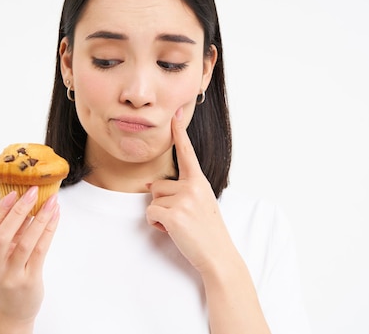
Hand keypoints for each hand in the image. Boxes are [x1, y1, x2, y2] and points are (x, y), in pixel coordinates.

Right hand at [0, 186, 59, 324]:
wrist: (13, 310)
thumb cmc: (7, 275)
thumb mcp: (0, 255)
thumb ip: (9, 232)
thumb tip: (25, 200)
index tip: (12, 193)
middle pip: (1, 236)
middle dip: (18, 211)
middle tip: (33, 192)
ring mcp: (10, 276)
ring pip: (24, 243)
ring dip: (39, 219)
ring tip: (51, 202)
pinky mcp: (29, 281)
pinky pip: (40, 251)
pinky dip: (48, 230)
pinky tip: (55, 217)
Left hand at [146, 107, 232, 273]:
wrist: (219, 256)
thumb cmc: (208, 232)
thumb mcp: (199, 204)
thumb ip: (180, 191)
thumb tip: (149, 183)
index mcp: (200, 181)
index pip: (187, 153)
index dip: (179, 133)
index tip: (175, 113)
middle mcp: (192, 186)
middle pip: (157, 185)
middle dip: (163, 203)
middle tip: (183, 219)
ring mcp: (184, 199)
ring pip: (153, 200)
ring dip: (160, 215)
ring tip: (180, 225)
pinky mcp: (174, 214)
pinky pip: (151, 213)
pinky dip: (157, 224)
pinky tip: (173, 231)